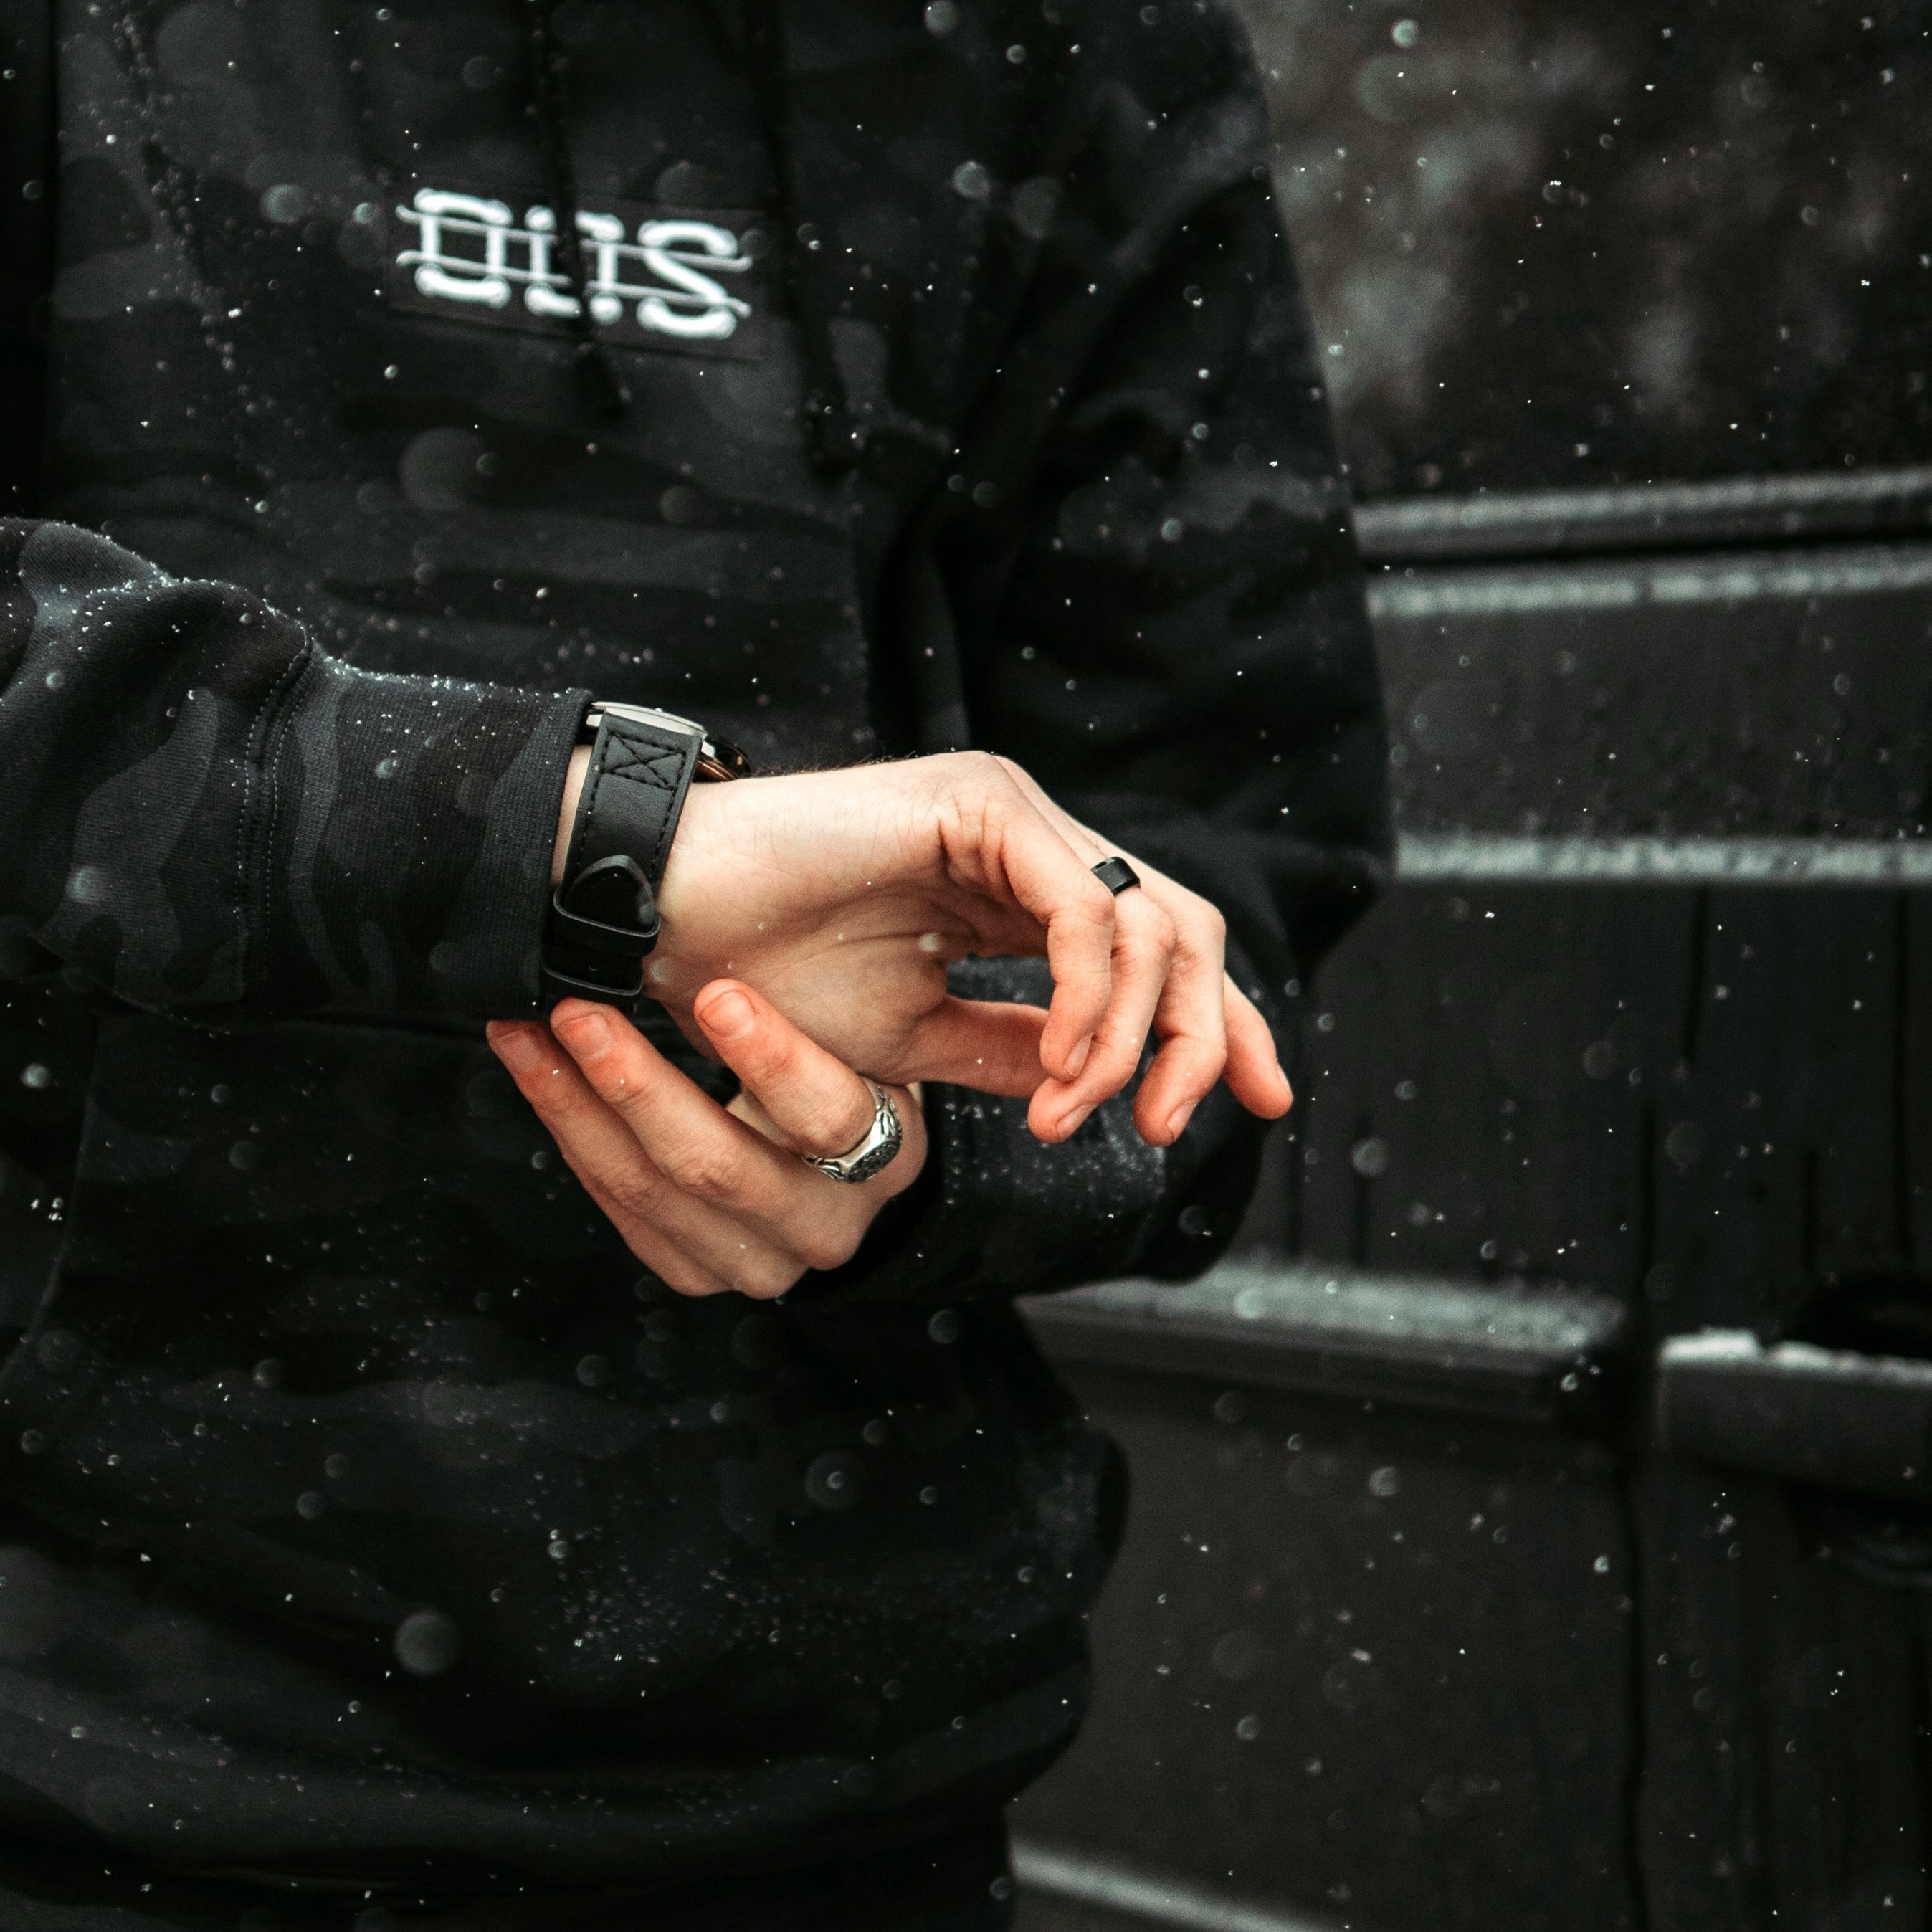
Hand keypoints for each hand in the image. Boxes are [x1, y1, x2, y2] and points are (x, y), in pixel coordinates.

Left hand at [485, 977, 929, 1301]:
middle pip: (719, 1166)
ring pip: (650, 1191)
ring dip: (573, 1105)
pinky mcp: (699, 1273)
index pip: (830, 1115)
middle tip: (577, 1012)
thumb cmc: (844, 1069)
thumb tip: (819, 918)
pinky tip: (538, 1074)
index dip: (772, 1058)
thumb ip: (836, 998)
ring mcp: (758, 1261)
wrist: (835, 1162)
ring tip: (524, 1034)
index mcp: (885, 1155)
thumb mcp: (865, 1033)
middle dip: (635, 1084)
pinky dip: (572, 1135)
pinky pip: (621, 1210)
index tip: (715, 995)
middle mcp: (825, 1225)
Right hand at [568, 746, 1287, 1153]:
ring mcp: (1011, 813)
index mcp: (1020, 892)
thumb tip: (1094, 1091)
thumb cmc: (762, 979)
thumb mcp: (914, 1041)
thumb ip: (1013, 1052)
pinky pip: (1082, 910)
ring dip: (1133, 1039)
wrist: (666, 922)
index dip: (1226, 1028)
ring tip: (1072, 1115)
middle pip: (1185, 932)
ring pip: (1150, 924)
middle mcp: (1031, 842)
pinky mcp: (982, 804)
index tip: (1265, 1108)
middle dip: (1211, 1037)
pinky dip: (1090, 1000)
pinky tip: (1059, 1067)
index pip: (1164, 952)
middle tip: (1167, 1127)